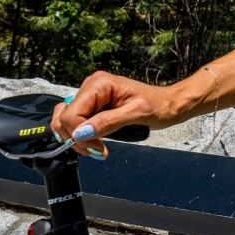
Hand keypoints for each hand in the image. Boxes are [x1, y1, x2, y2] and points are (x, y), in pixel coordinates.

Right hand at [50, 71, 174, 159]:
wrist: (170, 104)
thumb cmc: (160, 106)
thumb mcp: (138, 114)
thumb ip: (109, 122)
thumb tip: (81, 133)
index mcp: (99, 84)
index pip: (71, 114)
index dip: (79, 135)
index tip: (97, 148)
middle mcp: (91, 87)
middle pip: (64, 118)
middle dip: (76, 138)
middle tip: (97, 150)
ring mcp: (90, 96)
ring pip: (66, 121)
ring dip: (77, 139)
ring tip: (97, 148)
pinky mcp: (92, 106)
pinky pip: (76, 123)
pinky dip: (81, 136)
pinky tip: (96, 142)